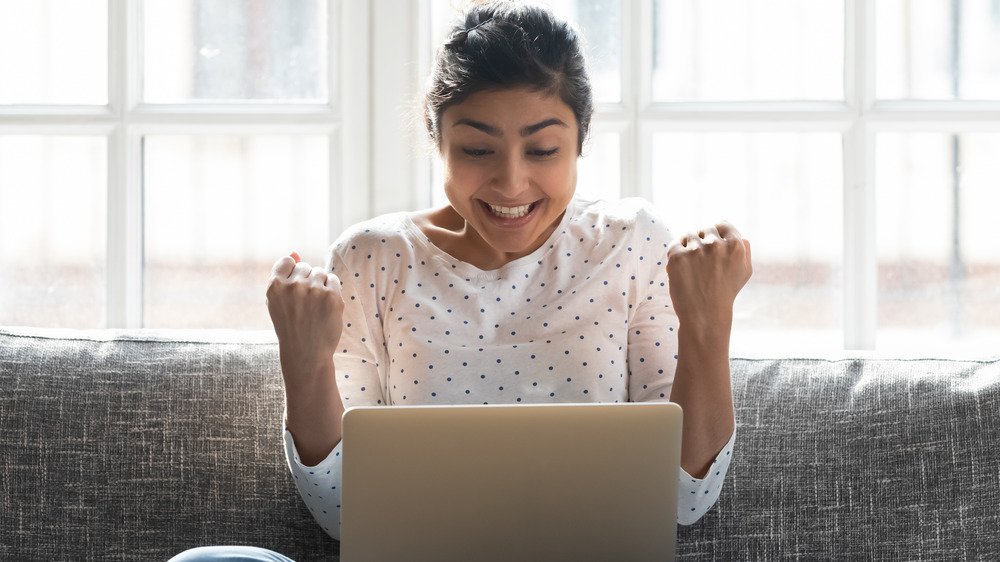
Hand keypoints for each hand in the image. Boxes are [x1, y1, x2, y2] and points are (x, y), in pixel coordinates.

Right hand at [265, 252, 344, 371]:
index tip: (294, 289)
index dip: (292, 273)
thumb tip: (294, 251)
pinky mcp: (332, 296)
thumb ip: (283, 275)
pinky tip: (325, 306)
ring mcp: (313, 290)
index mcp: (274, 286)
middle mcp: (293, 286)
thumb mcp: (277, 301)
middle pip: (305, 266)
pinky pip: (333, 280)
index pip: (287, 261)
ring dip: (320, 285)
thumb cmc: (290, 326)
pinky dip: (331, 290)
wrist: (306, 353)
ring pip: (320, 272)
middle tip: (305, 303)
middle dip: (307, 280)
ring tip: (315, 305)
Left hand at [665, 222, 752, 333]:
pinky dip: (675, 254)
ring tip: (691, 265)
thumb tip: (741, 236)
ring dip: (688, 246)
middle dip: (702, 240)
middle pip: (704, 228)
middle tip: (700, 260)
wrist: (704, 315)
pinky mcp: (678, 257)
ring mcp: (696, 250)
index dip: (716, 233)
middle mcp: (716, 245)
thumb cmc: (725, 293)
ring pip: (688, 234)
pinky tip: (681, 268)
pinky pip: (674, 244)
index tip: (711, 244)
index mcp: (735, 246)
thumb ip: (745, 250)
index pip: (722, 224)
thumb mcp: (744, 272)